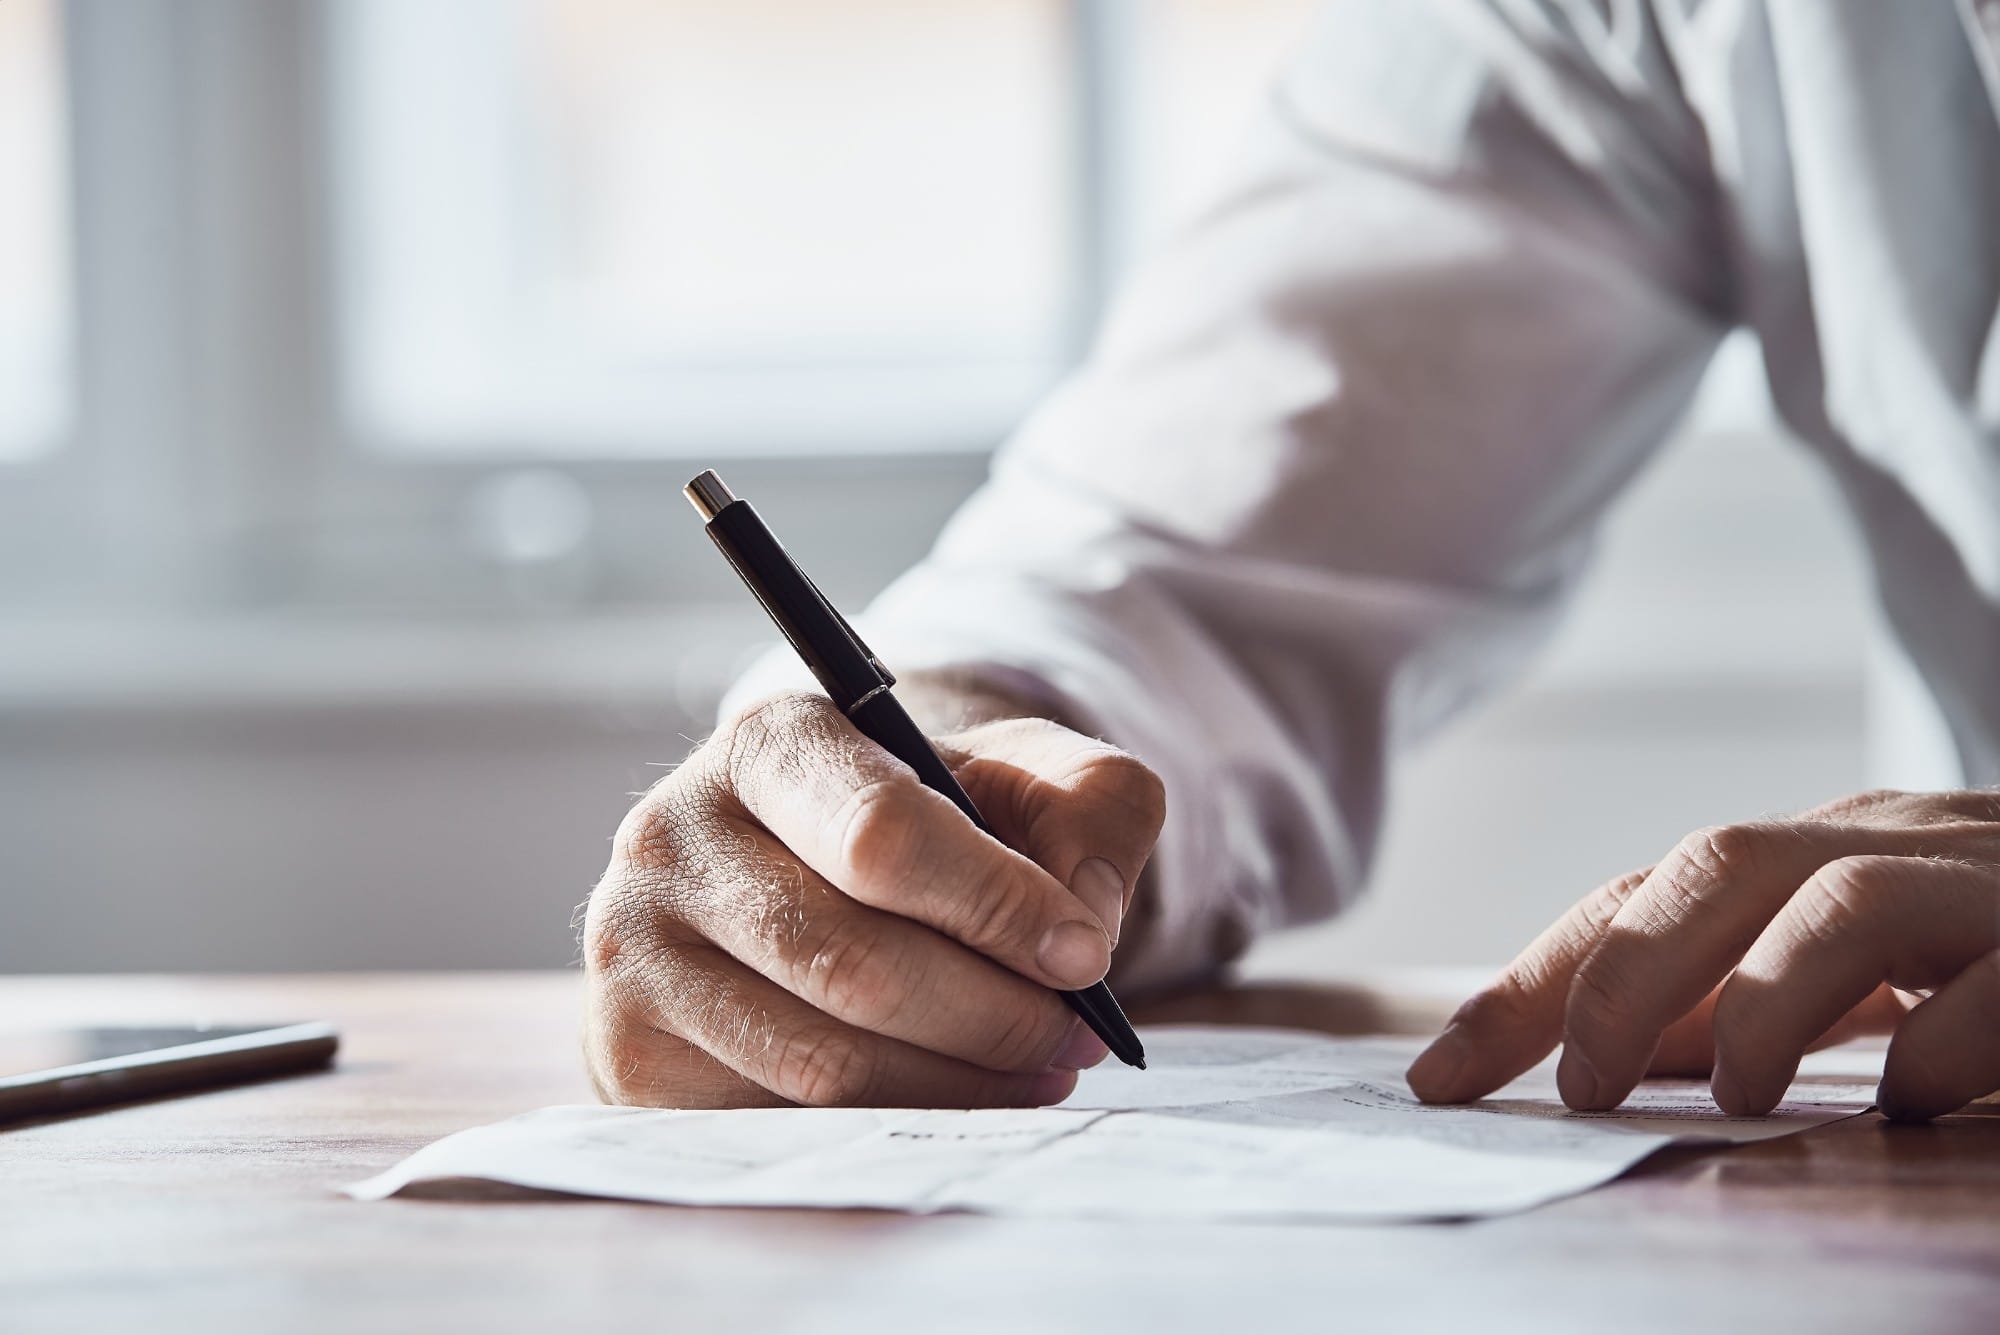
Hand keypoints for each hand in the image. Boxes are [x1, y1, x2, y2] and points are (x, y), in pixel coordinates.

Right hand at [582, 689, 1165, 1108]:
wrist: (808, 869)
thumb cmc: (930, 820)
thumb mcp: (1021, 774)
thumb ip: (1090, 811)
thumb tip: (1086, 922)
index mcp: (769, 743)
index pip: (880, 834)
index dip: (996, 905)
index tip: (1084, 956)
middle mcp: (671, 836)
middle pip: (855, 965)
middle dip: (994, 1014)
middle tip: (1075, 1037)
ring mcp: (633, 952)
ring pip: (822, 1062)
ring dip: (956, 1085)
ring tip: (1035, 1070)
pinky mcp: (629, 1055)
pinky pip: (778, 1125)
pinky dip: (888, 1125)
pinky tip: (946, 1097)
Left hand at [1407, 789, 1999, 1120]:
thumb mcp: (1854, 971)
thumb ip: (1739, 998)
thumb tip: (1594, 1056)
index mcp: (1817, 851)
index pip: (1638, 893)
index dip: (1528, 982)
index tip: (1436, 1081)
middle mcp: (1890, 843)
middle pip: (1718, 864)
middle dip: (1624, 976)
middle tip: (1580, 1088)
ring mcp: (1988, 880)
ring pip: (1844, 897)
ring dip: (1766, 1001)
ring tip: (1740, 1097)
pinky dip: (1944, 1041)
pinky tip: (1914, 1102)